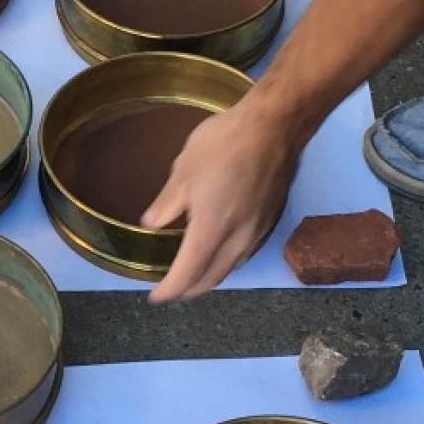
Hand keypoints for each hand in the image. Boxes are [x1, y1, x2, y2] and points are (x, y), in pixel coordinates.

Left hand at [143, 99, 298, 302]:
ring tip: (190, 275)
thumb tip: (150, 225)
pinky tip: (217, 253)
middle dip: (188, 291)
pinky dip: (225, 263)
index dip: (169, 291)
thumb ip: (166, 204)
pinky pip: (243, 255)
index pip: (187, 275)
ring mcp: (257, 233)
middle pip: (211, 280)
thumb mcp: (183, 171)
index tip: (155, 297)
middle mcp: (237, 240)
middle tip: (170, 290)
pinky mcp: (269, 222)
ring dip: (208, 278)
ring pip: (230, 269)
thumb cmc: (223, 144)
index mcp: (211, 230)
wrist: (274, 127)